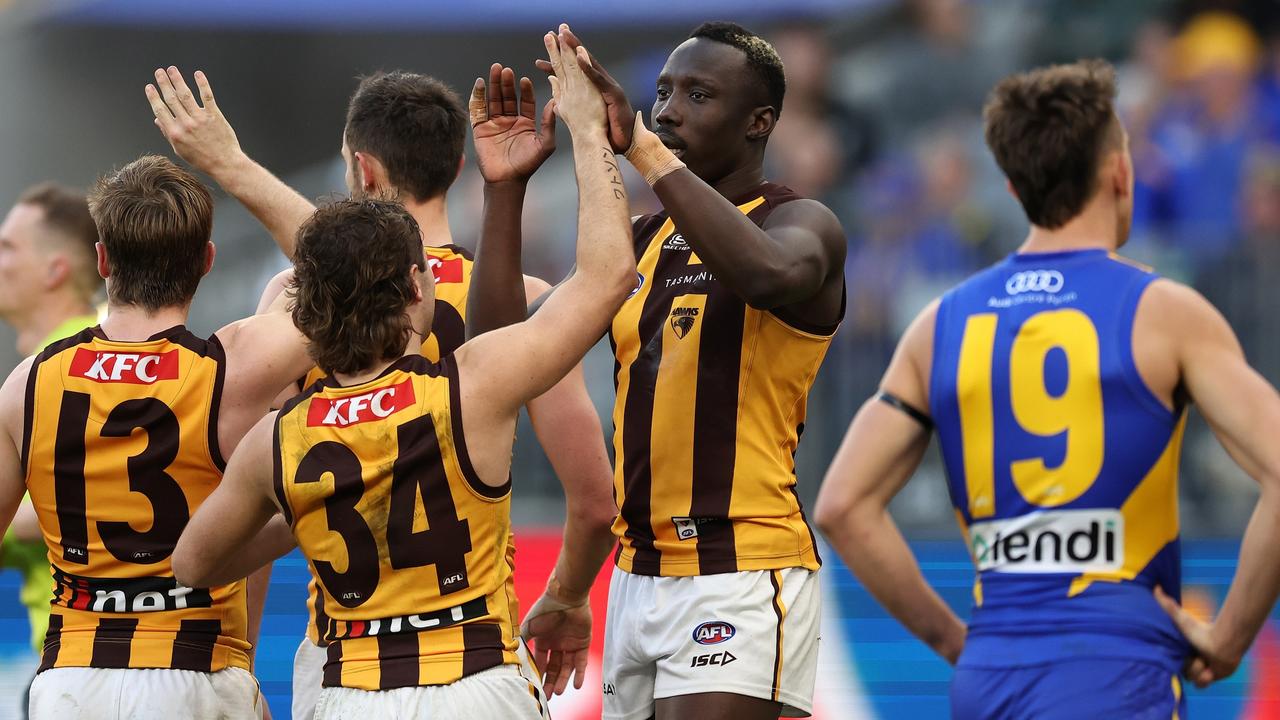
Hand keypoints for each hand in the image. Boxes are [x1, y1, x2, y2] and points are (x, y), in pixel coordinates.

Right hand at [145, 67, 243, 177]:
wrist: (224, 163)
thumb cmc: (202, 158)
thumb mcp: (180, 149)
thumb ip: (168, 133)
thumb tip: (157, 119)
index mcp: (175, 133)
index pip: (160, 110)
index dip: (153, 97)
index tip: (149, 87)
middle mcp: (186, 124)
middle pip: (171, 99)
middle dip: (164, 84)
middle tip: (159, 72)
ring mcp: (200, 119)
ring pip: (186, 95)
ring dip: (178, 80)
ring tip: (172, 69)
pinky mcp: (214, 115)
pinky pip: (207, 96)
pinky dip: (202, 84)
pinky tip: (197, 74)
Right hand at [470, 63, 555, 184]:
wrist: (507, 180)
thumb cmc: (528, 165)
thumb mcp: (545, 145)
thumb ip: (549, 124)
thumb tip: (554, 102)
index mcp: (526, 123)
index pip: (526, 101)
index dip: (525, 90)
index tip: (525, 80)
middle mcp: (510, 121)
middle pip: (508, 96)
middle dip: (507, 83)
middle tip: (506, 69)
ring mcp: (495, 123)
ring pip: (494, 99)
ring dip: (494, 84)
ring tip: (495, 69)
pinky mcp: (480, 128)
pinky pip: (478, 109)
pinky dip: (478, 96)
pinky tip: (480, 84)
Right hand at [520, 589, 591, 695]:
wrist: (566, 596)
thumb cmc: (546, 608)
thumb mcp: (530, 625)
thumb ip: (522, 639)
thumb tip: (512, 652)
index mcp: (544, 640)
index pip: (541, 661)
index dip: (540, 673)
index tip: (536, 686)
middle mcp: (557, 644)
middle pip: (554, 668)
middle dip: (551, 682)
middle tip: (548, 696)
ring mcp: (570, 644)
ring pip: (567, 667)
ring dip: (564, 680)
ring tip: (559, 692)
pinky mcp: (583, 643)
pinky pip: (581, 662)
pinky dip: (579, 673)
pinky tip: (576, 685)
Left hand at [536, 24, 634, 152]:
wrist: (624, 142)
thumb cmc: (606, 130)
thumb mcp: (577, 110)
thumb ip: (564, 97)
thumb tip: (552, 86)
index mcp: (589, 88)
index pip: (571, 68)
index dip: (559, 56)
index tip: (548, 44)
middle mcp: (598, 84)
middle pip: (580, 61)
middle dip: (567, 45)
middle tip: (556, 31)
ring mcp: (606, 86)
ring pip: (589, 64)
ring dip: (577, 48)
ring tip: (566, 35)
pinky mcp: (612, 93)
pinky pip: (598, 78)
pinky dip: (589, 66)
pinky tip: (580, 55)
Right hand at [1155, 585, 1243, 686]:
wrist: (1224, 643)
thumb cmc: (1201, 629)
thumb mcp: (1180, 618)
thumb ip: (1167, 605)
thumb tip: (1156, 587)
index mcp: (1181, 650)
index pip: (1172, 660)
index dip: (1174, 660)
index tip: (1180, 654)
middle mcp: (1190, 660)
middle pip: (1182, 671)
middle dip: (1189, 665)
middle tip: (1197, 657)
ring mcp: (1201, 670)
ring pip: (1191, 679)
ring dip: (1198, 671)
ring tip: (1205, 662)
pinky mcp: (1212, 677)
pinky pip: (1202, 685)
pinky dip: (1205, 678)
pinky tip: (1210, 670)